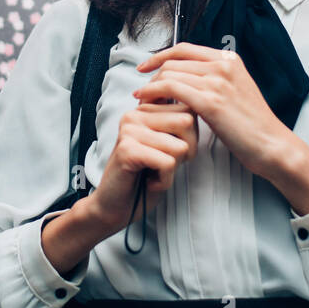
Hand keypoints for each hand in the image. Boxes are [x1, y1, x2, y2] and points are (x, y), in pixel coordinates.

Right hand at [87, 98, 197, 235]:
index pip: (188, 110)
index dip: (190, 136)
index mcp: (143, 110)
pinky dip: (164, 180)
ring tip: (153, 172)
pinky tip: (149, 182)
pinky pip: (168, 163)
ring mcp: (129, 131)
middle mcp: (134, 115)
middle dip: (186, 150)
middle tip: (163, 164)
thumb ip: (174, 122)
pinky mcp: (127, 150)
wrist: (115, 206)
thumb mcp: (164, 146)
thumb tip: (193, 101)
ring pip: (179, 145)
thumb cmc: (144, 177)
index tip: (169, 151)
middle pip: (187, 122)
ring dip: (173, 168)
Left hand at [133, 42, 293, 180]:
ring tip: (143, 100)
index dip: (159, 56)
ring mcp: (217, 82)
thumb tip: (188, 78)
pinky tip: (145, 102)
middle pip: (173, 61)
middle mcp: (222, 66)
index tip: (145, 67)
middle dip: (152, 75)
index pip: (184, 48)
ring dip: (150, 86)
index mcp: (229, 60)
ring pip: (169, 73)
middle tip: (143, 91)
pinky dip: (152, 93)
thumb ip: (215, 79)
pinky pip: (170, 89)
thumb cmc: (253, 125)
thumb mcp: (236, 90)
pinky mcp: (210, 101)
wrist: (271, 144)